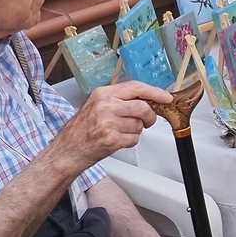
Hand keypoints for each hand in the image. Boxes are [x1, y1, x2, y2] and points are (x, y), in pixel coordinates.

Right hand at [54, 81, 171, 172]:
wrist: (69, 149)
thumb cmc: (83, 128)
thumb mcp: (97, 104)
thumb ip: (120, 99)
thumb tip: (147, 99)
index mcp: (103, 93)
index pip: (135, 87)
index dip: (154, 92)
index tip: (166, 97)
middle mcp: (105, 106)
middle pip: (143, 107)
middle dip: (150, 116)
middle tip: (148, 122)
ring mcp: (108, 123)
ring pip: (139, 125)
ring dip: (136, 131)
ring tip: (121, 132)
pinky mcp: (111, 139)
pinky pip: (134, 139)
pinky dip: (130, 141)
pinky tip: (118, 140)